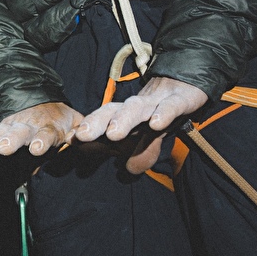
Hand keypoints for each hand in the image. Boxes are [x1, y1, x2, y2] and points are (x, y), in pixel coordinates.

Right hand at [0, 102, 82, 160]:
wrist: (45, 104)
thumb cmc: (62, 121)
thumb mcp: (75, 125)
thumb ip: (80, 135)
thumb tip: (81, 145)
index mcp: (51, 127)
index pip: (46, 133)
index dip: (41, 140)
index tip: (36, 149)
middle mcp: (29, 126)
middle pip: (19, 133)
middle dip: (11, 140)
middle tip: (3, 148)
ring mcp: (12, 126)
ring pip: (0, 133)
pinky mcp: (0, 128)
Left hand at [74, 76, 206, 173]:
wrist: (187, 85)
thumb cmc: (159, 113)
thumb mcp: (146, 136)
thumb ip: (134, 151)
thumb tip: (127, 170)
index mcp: (124, 114)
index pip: (101, 119)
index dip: (86, 129)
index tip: (69, 140)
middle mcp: (135, 107)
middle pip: (112, 110)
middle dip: (96, 122)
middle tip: (83, 136)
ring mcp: (156, 102)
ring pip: (136, 108)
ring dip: (124, 119)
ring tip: (113, 134)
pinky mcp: (179, 100)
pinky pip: (170, 106)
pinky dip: (163, 114)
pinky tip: (156, 124)